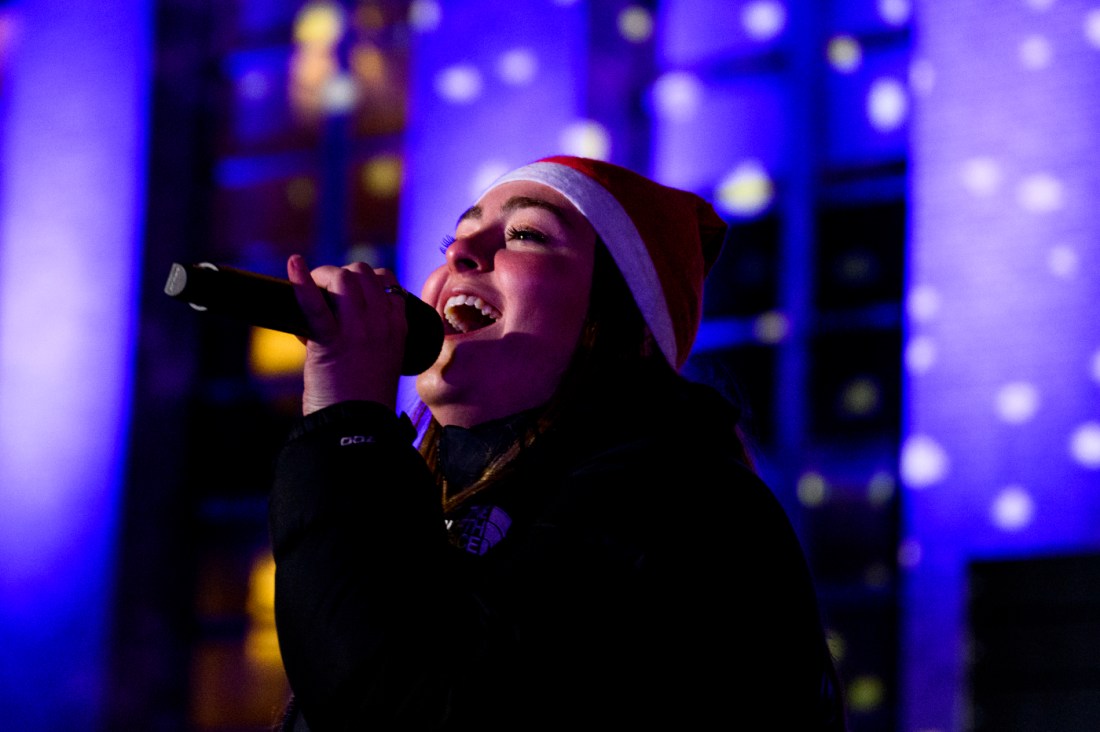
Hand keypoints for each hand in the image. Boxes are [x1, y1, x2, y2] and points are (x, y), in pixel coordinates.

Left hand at [287, 254, 407, 414]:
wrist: (357, 427)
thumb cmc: (364, 401)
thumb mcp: (381, 361)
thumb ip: (367, 337)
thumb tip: (327, 314)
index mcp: (398, 328)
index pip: (388, 283)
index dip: (366, 280)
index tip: (350, 293)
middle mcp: (381, 324)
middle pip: (363, 273)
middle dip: (342, 274)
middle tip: (325, 290)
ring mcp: (358, 331)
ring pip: (343, 278)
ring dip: (323, 276)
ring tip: (310, 285)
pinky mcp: (330, 342)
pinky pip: (316, 305)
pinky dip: (301, 281)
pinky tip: (293, 264)